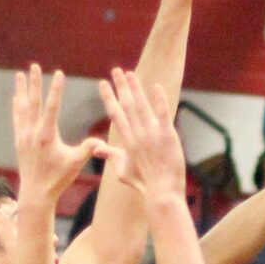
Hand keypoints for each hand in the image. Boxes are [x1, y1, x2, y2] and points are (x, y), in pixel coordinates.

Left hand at [13, 64, 97, 205]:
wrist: (36, 193)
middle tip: (33, 66)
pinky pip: (17, 119)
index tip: (58, 73)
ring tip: (19, 74)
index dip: (56, 89)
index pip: (52, 106)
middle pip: (33, 102)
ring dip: (21, 90)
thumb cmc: (58, 179)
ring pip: (22, 108)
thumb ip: (88, 149)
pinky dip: (17, 106)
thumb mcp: (76, 164)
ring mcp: (24, 136)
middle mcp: (33, 133)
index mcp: (47, 136)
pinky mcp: (19, 141)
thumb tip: (102, 141)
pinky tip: (16, 97)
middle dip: (34, 83)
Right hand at [92, 69, 185, 202]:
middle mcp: (137, 135)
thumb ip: (110, 157)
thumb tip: (97, 149)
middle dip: (120, 86)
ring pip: (141, 106)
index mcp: (126, 142)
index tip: (103, 83)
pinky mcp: (167, 136)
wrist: (162, 193)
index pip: (115, 114)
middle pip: (126, 106)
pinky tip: (156, 86)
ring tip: (130, 73)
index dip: (109, 97)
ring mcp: (152, 135)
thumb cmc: (143, 184)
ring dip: (135, 88)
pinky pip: (162, 114)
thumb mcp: (122, 172)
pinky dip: (159, 100)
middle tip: (115, 70)